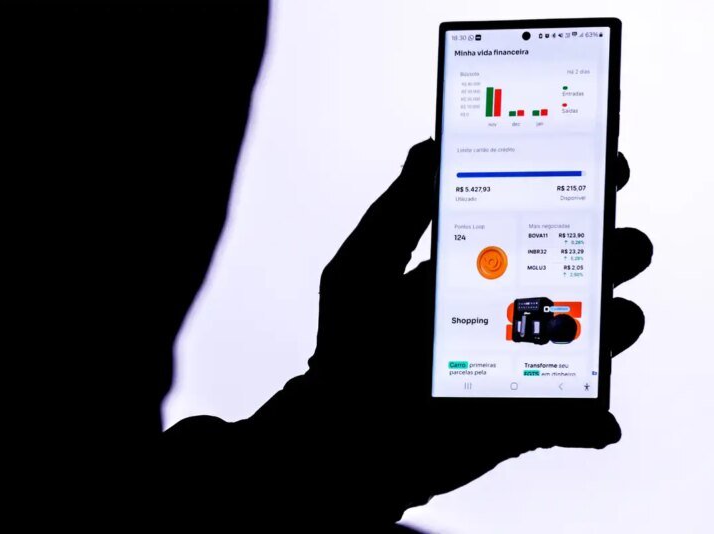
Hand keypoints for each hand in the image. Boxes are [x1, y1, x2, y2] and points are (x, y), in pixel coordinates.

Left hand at [307, 138, 651, 508]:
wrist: (340, 433)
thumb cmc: (346, 348)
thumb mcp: (362, 269)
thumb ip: (397, 212)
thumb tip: (432, 147)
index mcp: (480, 267)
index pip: (543, 221)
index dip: (582, 191)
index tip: (606, 166)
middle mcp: (512, 307)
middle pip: (588, 270)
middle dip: (617, 250)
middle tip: (619, 243)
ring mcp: (527, 362)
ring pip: (600, 337)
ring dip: (617, 325)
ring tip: (610, 319)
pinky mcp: (530, 417)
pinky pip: (583, 418)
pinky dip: (595, 420)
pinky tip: (593, 418)